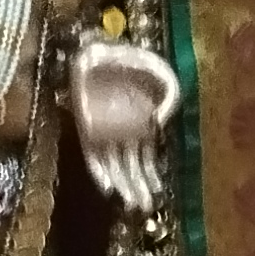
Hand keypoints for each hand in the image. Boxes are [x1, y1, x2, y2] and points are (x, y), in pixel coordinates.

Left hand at [70, 33, 180, 212]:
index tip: (157, 191)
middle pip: (129, 165)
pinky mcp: (84, 126)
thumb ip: (169, 97)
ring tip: (132, 203)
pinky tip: (108, 189)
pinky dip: (99, 172)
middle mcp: (121, 130)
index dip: (150, 175)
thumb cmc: (131, 59)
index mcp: (140, 121)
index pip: (145, 156)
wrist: (99, 48)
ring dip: (122, 184)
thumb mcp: (161, 75)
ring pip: (113, 165)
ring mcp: (102, 130)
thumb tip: (160, 122)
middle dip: (137, 187)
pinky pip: (91, 155)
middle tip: (146, 207)